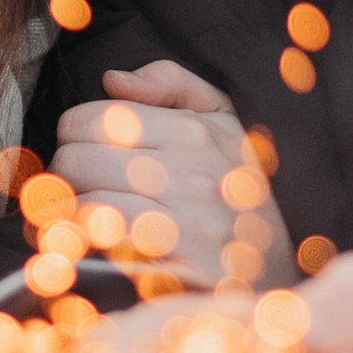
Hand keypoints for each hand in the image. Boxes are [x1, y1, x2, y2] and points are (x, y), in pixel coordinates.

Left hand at [52, 61, 294, 290]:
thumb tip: (112, 79)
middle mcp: (189, 175)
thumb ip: (172, 84)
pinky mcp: (176, 274)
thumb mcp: (225, 120)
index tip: (92, 154)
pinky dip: (91, 249)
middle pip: (73, 162)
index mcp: (193, 132)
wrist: (282, 266)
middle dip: (71, 177)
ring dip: (75, 218)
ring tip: (96, 221)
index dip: (77, 137)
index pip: (86, 119)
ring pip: (80, 207)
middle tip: (89, 189)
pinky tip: (106, 249)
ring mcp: (184, 229)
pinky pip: (100, 251)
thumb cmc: (242, 186)